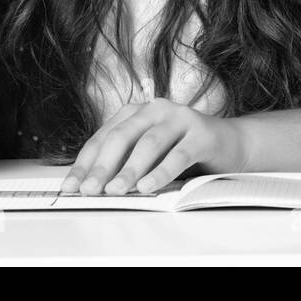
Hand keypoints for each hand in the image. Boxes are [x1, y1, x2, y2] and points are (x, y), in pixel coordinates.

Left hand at [59, 98, 250, 195]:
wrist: (229, 144)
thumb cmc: (182, 150)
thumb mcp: (149, 155)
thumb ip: (125, 163)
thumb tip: (93, 186)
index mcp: (136, 112)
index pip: (103, 137)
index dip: (86, 163)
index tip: (72, 186)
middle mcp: (155, 109)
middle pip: (122, 136)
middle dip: (103, 165)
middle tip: (90, 189)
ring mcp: (180, 118)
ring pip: (149, 143)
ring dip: (130, 169)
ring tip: (116, 190)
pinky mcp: (201, 133)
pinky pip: (178, 154)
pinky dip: (161, 171)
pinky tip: (148, 186)